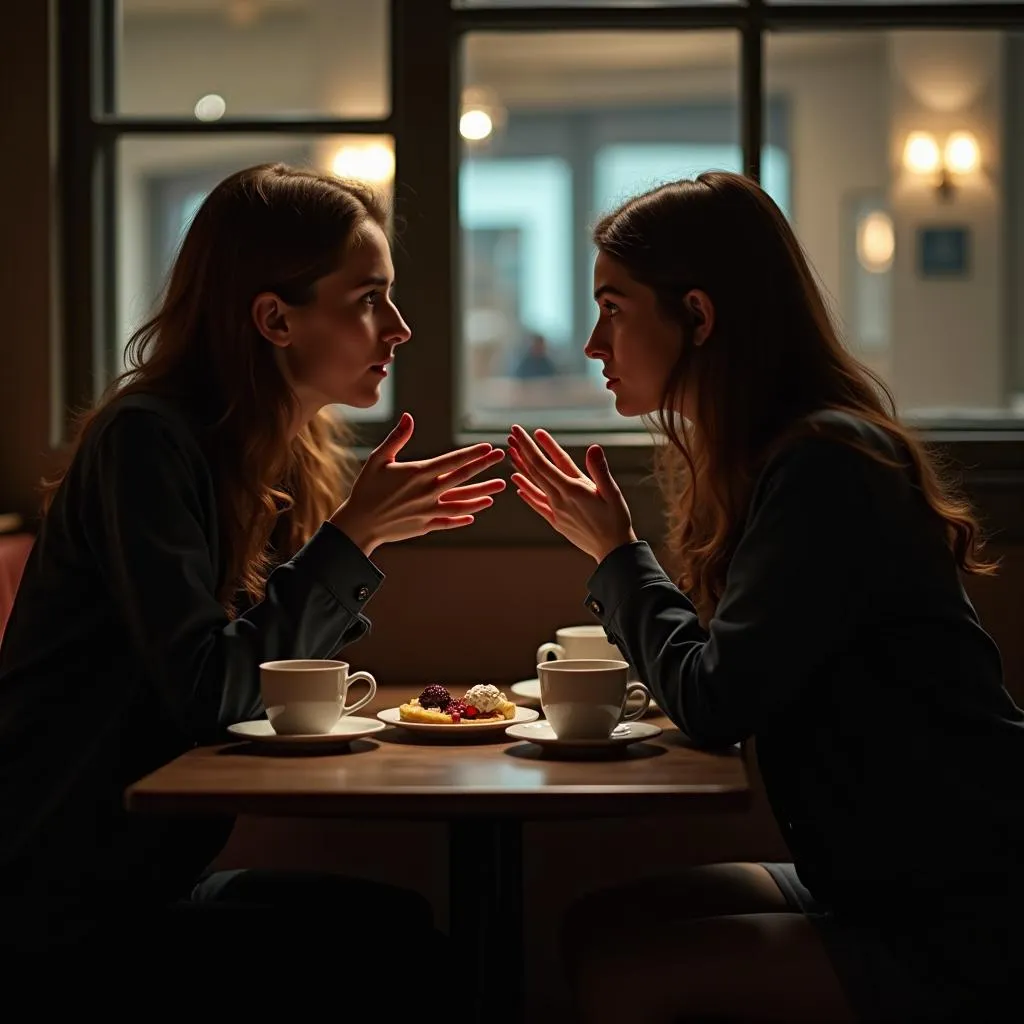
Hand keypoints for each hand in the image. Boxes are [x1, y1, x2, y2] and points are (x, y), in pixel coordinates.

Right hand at [331, 412, 505, 554]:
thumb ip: (397, 438)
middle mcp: (427, 492)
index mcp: (418, 473)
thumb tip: (409, 417)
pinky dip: (463, 517)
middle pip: (462, 478)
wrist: (359, 523)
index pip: (452, 461)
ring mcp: (429, 510)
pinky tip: (476, 512)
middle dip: (484, 467)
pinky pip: (449, 521)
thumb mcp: (378, 459)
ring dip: (482, 494)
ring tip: (500, 488)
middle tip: (502, 458)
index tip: (488, 446)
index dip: (472, 453)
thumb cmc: (367, 489)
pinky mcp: (426, 525)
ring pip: (462, 502)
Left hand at [507, 424, 636, 562]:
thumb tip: (593, 448)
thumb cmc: (616, 519)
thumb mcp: (612, 492)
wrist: (612, 551)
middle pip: (535, 470)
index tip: (524, 431)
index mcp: (572, 489)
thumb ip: (599, 470)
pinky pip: (537, 504)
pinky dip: (526, 493)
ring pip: (533, 485)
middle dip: (522, 450)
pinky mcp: (556, 521)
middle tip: (512, 433)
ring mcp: (555, 510)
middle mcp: (559, 498)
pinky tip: (518, 486)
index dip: (533, 445)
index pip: (545, 463)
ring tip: (510, 453)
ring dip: (520, 468)